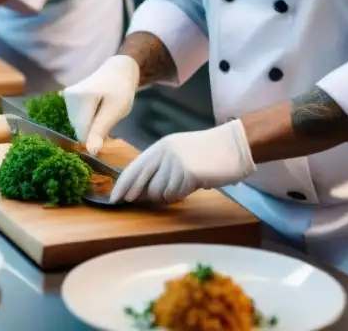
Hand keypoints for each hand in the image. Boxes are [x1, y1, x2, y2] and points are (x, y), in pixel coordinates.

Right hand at [63, 55, 139, 155]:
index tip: (108, 131)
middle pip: (78, 128)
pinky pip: (76, 117)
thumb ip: (101, 130)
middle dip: (92, 130)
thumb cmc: (121, 88)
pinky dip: (86, 119)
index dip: (95, 137)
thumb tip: (91, 151)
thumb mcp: (115, 110)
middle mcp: (67, 96)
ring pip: (76, 124)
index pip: (82, 131)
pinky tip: (96, 110)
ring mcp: (65, 96)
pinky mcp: (67, 97)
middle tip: (107, 118)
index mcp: (79, 98)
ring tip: (102, 112)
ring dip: (90, 124)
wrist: (118, 69)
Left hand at [111, 121, 255, 203]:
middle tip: (129, 201)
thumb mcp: (179, 153)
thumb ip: (162, 168)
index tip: (114, 197)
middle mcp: (165, 153)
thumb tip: (144, 190)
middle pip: (141, 180)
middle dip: (133, 193)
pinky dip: (180, 195)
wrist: (233, 145)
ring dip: (166, 194)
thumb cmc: (208, 152)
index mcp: (161, 146)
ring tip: (181, 186)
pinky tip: (191, 186)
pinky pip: (176, 194)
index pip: (135, 167)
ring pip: (159, 191)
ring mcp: (176, 163)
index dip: (123, 183)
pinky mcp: (188, 173)